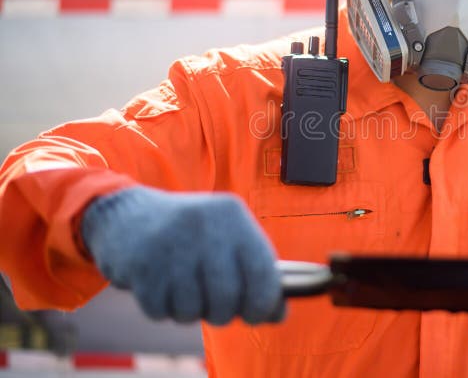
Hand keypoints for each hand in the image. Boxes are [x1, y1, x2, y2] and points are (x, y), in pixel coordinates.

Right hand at [81, 186, 283, 324]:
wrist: (128, 214)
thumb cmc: (194, 236)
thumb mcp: (228, 240)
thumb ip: (257, 274)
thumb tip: (278, 314)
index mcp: (233, 215)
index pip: (262, 273)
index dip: (263, 304)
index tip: (255, 314)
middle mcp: (204, 226)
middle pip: (227, 299)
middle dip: (222, 313)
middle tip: (214, 305)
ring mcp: (171, 244)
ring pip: (192, 311)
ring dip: (189, 311)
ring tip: (184, 289)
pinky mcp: (140, 264)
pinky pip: (161, 312)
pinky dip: (162, 309)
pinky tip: (160, 286)